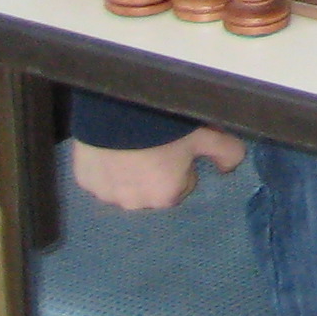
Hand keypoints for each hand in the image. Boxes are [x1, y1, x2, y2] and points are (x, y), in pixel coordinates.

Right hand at [71, 128, 243, 210]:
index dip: (182, 164)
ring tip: (132, 143)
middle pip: (151, 188)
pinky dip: (105, 165)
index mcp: (166, 197)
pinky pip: (99, 176)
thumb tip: (231, 166)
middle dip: (154, 171)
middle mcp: (135, 204)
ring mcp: (106, 194)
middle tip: (155, 144)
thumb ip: (226, 152)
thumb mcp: (205, 136)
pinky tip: (111, 145)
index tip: (177, 146)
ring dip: (128, 171)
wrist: (121, 111)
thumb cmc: (168, 127)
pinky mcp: (85, 181)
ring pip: (124, 185)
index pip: (182, 185)